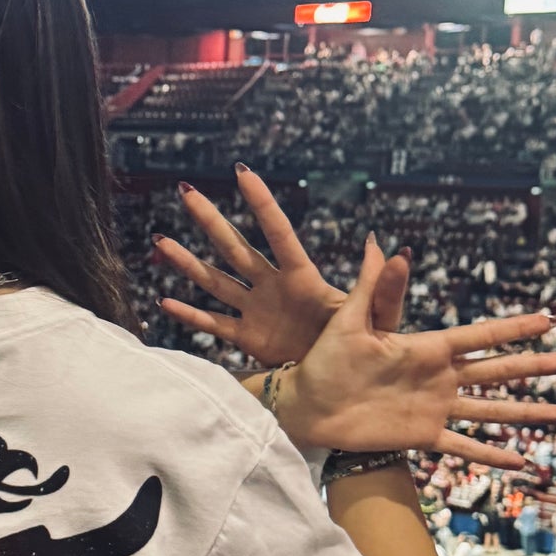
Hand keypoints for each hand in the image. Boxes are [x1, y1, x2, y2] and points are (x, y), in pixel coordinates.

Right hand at [153, 166, 410, 364]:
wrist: (348, 383)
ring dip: (188, 263)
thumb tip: (394, 250)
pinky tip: (165, 300)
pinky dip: (191, 315)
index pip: (279, 234)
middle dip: (211, 220)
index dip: (262, 204)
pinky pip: (214, 325)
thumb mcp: (379, 317)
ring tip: (161, 241)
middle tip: (186, 191)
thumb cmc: (369, 346)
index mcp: (303, 278)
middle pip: (235, 248)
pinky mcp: (248, 339)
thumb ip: (382, 287)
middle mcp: (273, 287)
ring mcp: (257, 311)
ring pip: (215, 282)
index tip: (242, 171)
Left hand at [279, 238, 555, 467]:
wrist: (306, 405)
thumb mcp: (349, 322)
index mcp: (426, 348)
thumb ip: (372, 287)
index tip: (548, 319)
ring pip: (490, 411)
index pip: (479, 336)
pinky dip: (491, 454)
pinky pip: (462, 446)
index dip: (514, 329)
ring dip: (525, 412)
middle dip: (535, 366)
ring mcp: (433, 408)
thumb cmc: (323, 361)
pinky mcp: (421, 436)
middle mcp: (438, 377)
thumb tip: (381, 244)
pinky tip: (520, 460)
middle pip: (497, 371)